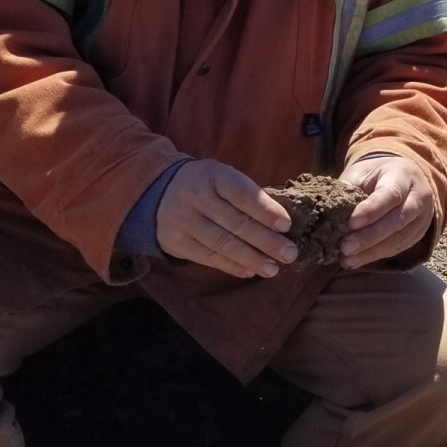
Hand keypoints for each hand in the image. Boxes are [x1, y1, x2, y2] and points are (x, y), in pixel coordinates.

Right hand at [155, 160, 296, 278]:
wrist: (157, 192)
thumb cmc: (205, 186)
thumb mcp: (221, 178)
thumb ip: (246, 195)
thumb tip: (281, 224)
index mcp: (213, 175)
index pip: (243, 194)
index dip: (266, 211)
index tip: (286, 225)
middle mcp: (196, 197)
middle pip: (236, 223)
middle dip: (266, 241)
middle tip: (289, 254)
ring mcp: (184, 221)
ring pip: (223, 244)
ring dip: (252, 258)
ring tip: (273, 268)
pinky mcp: (177, 243)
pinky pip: (209, 258)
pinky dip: (233, 266)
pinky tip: (251, 271)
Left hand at [339, 154, 435, 268]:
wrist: (403, 176)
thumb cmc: (377, 175)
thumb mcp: (362, 172)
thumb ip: (349, 188)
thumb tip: (331, 210)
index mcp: (403, 176)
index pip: (390, 195)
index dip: (371, 211)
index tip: (351, 223)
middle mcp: (419, 197)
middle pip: (398, 220)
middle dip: (370, 236)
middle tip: (345, 247)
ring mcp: (422, 217)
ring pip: (400, 239)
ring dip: (372, 252)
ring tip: (348, 260)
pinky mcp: (419, 233)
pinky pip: (399, 248)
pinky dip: (377, 255)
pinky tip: (358, 260)